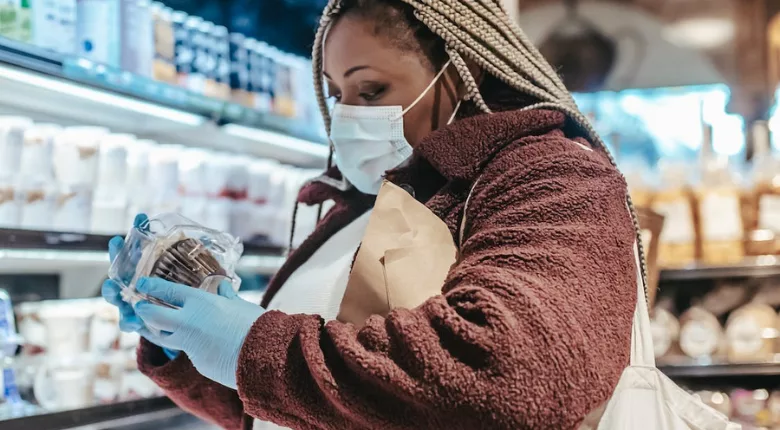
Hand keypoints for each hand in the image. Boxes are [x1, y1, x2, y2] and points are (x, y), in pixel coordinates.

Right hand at [102, 214, 178, 359]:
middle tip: (115, 242)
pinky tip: (134, 321)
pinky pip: (128, 323)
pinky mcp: (136, 322)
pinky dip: (129, 322)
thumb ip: (192, 261)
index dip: (142, 230)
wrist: (183, 323)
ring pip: (115, 295)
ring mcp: (132, 302)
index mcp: (145, 271)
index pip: (136, 250)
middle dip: (116, 254)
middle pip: (120, 267)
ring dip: (111, 290)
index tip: (139, 218)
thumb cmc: (181, 295)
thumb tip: (206, 238)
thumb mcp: (188, 276)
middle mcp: (134, 284)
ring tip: (113, 287)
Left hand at [133, 277, 264, 388]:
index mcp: (201, 303)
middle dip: (143, 310)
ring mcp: (190, 345)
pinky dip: (187, 345)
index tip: (142, 284)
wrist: (263, 355)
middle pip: (154, 316)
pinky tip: (192, 343)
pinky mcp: (196, 362)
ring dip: (154, 330)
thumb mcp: (240, 305)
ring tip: (152, 325)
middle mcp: (189, 323)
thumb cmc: (255, 325)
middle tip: (139, 307)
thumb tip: (223, 286)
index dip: (152, 287)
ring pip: (162, 337)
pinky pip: (187, 351)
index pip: (168, 292)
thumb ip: (227, 297)